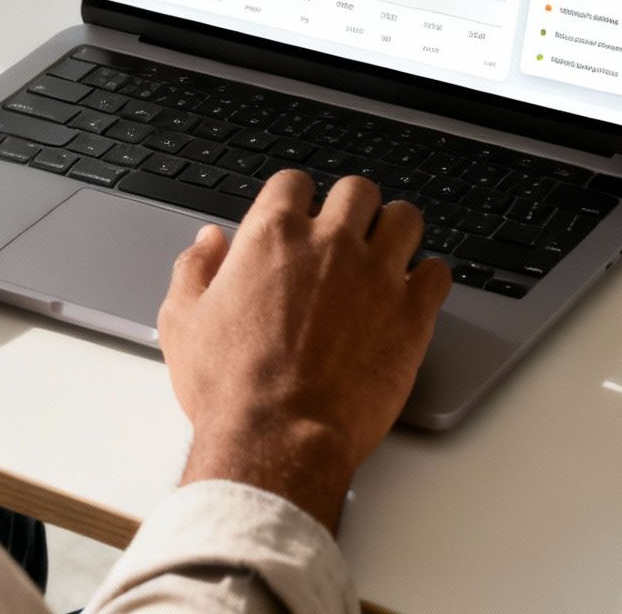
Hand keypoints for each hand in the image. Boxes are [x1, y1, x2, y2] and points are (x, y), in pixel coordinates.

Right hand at [156, 171, 451, 530]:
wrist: (276, 438)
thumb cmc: (230, 387)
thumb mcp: (182, 322)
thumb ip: (194, 268)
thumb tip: (208, 241)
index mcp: (273, 236)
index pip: (295, 182)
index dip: (297, 198)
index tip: (300, 217)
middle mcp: (330, 244)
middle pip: (358, 191)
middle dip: (352, 208)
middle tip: (348, 235)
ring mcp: (377, 275)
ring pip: (405, 219)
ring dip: (395, 231)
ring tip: (387, 254)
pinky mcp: (412, 314)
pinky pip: (438, 272)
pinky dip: (428, 278)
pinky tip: (414, 294)